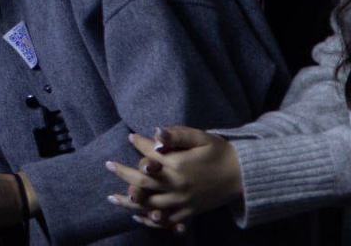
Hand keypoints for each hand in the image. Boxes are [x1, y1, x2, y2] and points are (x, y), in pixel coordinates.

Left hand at [105, 127, 241, 230]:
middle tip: (108, 165)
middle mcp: (177, 185)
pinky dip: (149, 221)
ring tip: (112, 198)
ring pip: (149, 205)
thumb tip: (156, 132)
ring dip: (129, 202)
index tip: (130, 138)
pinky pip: (166, 220)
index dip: (139, 144)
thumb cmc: (220, 152)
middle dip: (123, 174)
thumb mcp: (201, 137)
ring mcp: (182, 201)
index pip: (150, 154)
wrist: (243, 175)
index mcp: (178, 165)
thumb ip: (177, 134)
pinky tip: (137, 216)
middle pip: (142, 183)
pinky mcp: (189, 212)